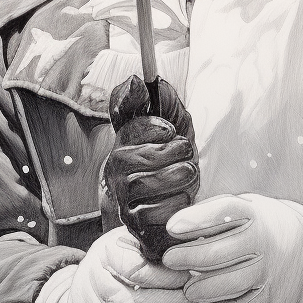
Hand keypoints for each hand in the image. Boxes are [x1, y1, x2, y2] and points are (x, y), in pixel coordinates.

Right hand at [104, 75, 198, 261]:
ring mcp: (121, 197)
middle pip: (128, 157)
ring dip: (179, 176)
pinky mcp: (134, 224)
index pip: (121, 125)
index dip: (150, 125)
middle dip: (170, 152)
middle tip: (186, 154)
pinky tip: (183, 197)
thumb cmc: (177, 158)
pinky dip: (178, 202)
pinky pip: (153, 213)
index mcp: (124, 138)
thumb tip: (136, 79)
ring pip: (143, 184)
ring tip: (188, 174)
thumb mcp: (177, 121)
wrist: (183, 205)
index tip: (169, 130)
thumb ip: (161, 99)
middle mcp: (114, 168)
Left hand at [164, 194, 302, 302]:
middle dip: (186, 258)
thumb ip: (217, 213)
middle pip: (217, 255)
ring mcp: (273, 280)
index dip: (195, 220)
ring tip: (189, 288)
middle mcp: (268, 247)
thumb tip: (176, 226)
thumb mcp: (250, 210)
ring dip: (198, 290)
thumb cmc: (265, 233)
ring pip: (225, 288)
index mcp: (260, 218)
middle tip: (171, 260)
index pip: (225, 212)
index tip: (172, 228)